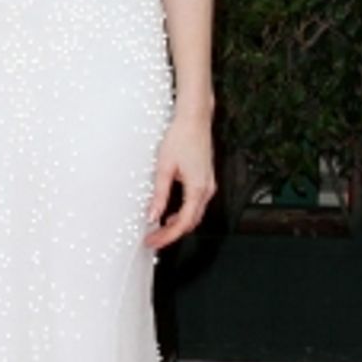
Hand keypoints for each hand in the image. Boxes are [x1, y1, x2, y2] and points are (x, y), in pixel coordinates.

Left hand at [145, 113, 214, 249]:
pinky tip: (170, 215)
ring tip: (158, 230)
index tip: (153, 242)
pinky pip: (196, 205)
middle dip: (171, 234)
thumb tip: (153, 215)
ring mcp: (208, 185)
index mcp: (198, 188)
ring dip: (178, 225)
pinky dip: (183, 214)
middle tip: (152, 240)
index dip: (167, 236)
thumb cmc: (181, 137)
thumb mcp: (164, 168)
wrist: (194, 120)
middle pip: (191, 223)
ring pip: (194, 215)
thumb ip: (160, 195)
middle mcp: (207, 189)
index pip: (183, 223)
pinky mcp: (206, 180)